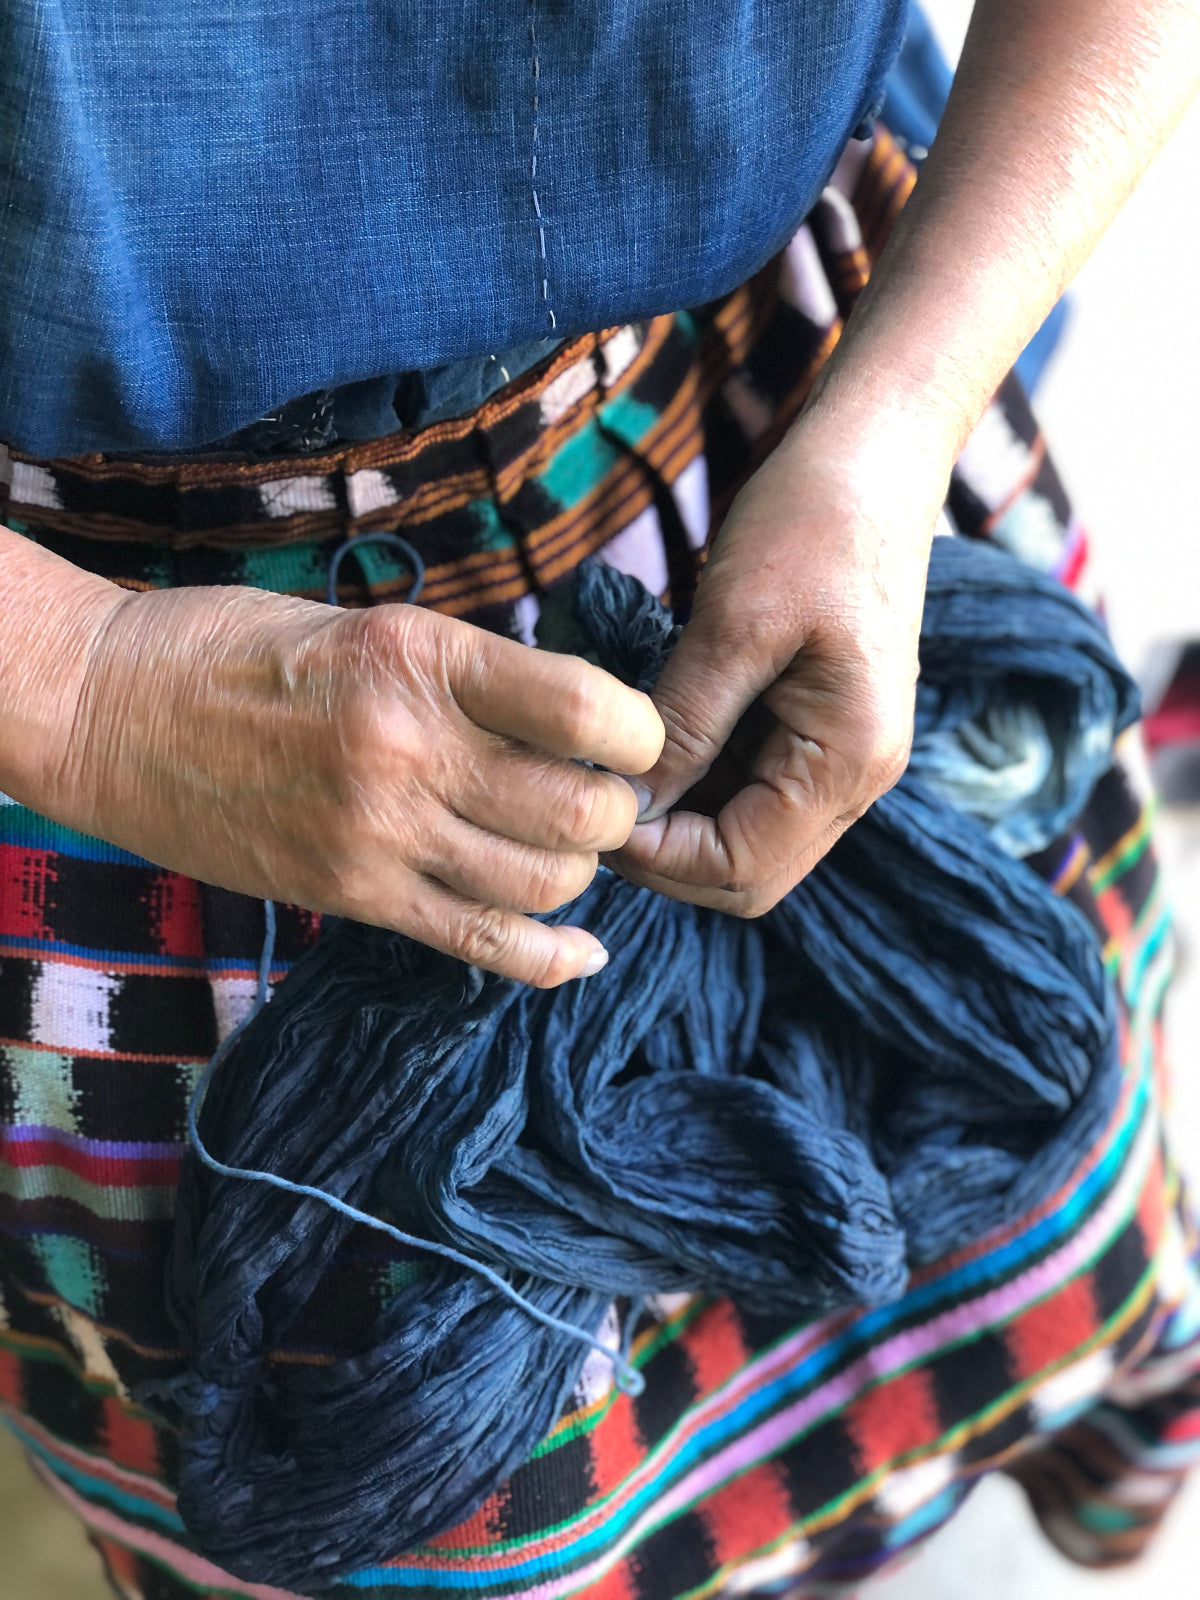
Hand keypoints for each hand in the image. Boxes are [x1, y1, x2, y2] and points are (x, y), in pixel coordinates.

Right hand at [51, 582, 662, 985]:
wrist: (108, 710)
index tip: (632, 737)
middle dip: (616, 812)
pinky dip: (549, 957)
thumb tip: (578, 714)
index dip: (640, 731)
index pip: (589, 708)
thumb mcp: (367, 624)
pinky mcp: (350, 895)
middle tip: (598, 797)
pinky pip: (479, 944)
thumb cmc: (236, 649)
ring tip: (555, 845)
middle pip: (582, 812)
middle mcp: (409, 749)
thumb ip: (470, 673)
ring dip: (577, 872)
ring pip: (545, 885)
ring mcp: (379, 833)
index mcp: (421, 658)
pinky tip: (582, 953)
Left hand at [610, 411, 950, 912]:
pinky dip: (696, 786)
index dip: (658, 858)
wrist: (876, 454)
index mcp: (850, 760)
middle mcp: (857, 778)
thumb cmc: (813, 521)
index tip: (590, 809)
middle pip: (749, 873)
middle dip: (665, 856)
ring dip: (677, 822)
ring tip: (610, 773)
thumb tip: (622, 807)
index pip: (743, 866)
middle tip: (591, 802)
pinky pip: (751, 791)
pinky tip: (648, 746)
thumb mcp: (735, 623)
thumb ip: (683, 727)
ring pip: (747, 839)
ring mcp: (842, 756)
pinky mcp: (821, 729)